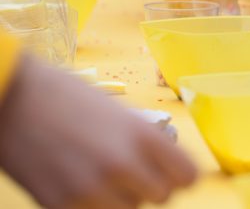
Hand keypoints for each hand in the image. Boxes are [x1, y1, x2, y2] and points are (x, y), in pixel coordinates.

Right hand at [0, 54, 195, 207]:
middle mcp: (121, 164)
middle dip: (149, 185)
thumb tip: (164, 165)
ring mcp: (90, 188)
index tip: (171, 169)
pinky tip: (77, 180)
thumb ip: (143, 141)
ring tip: (102, 174)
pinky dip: (90, 203)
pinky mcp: (59, 204)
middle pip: (161, 197)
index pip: (187, 176)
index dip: (179, 173)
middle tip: (133, 170)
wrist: (11, 98)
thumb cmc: (65, 96)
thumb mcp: (118, 112)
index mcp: (141, 134)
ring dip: (121, 197)